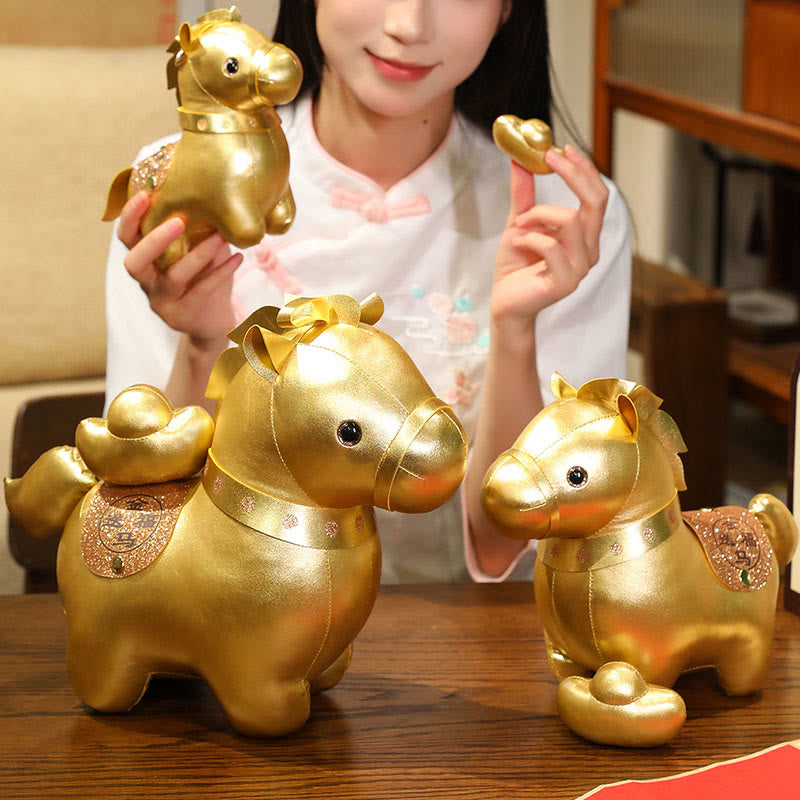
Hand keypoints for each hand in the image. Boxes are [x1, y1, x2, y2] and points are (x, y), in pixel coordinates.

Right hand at [118, 192, 243, 348]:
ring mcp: (163, 302)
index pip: (127, 237)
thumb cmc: (203, 279)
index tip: (143, 194)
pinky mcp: (183, 316)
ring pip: (174, 277)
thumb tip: (213, 194)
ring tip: (221, 236)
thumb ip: (196, 230)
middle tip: (178, 220)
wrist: (214, 322)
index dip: (129, 217)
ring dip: (199, 254)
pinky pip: (202, 291)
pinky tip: (238, 258)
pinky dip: (221, 273)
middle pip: (135, 261)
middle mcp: (147, 282)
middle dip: (154, 239)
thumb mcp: (196, 251)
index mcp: (145, 261)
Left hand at [491, 145, 608, 332]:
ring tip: (518, 225)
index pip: (597, 195)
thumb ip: (524, 195)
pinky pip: (551, 246)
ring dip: (538, 215)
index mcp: (584, 235)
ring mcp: (580, 267)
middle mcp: (589, 250)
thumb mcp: (519, 223)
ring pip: (571, 220)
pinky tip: (516, 243)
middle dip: (573, 174)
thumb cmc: (514, 266)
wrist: (504, 302)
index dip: (583, 169)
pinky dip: (529, 238)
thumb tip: (521, 160)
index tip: (561, 149)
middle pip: (596, 201)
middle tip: (548, 158)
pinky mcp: (566, 282)